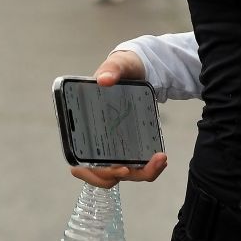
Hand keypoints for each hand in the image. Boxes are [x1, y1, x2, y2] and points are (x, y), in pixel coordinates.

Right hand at [68, 50, 168, 187]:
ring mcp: (113, 147)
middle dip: (122, 175)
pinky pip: (135, 166)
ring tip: (160, 160)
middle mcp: (95, 143)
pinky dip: (148, 168)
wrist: (140, 69)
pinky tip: (160, 158)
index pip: (80, 164)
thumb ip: (111, 69)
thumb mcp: (118, 65)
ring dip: (141, 174)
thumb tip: (104, 80)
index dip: (96, 172)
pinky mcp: (130, 146)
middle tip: (141, 167)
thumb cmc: (122, 68)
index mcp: (82, 129)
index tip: (119, 168)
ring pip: (122, 173)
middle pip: (102, 175)